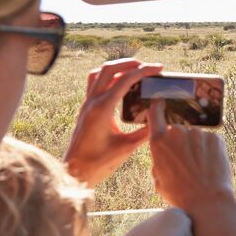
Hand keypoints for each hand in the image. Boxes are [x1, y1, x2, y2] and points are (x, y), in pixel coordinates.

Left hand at [63, 59, 163, 186]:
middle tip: (148, 66)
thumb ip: (145, 131)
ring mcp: (86, 104)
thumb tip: (160, 117)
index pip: (125, 79)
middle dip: (130, 63)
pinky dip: (107, 78)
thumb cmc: (99, 163)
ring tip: (134, 70)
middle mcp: (92, 102)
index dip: (144, 70)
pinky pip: (94, 84)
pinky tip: (119, 85)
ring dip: (116, 67)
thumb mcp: (127, 147)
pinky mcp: (85, 109)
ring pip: (98, 73)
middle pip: (109, 68)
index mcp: (102, 108)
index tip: (159, 69)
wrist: (75, 173)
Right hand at [148, 100, 235, 212]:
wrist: (207, 201)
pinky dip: (211, 150)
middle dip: (182, 143)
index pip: (156, 114)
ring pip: (196, 136)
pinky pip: (210, 140)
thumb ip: (158, 162)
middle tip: (187, 163)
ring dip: (197, 147)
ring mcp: (198, 133)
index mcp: (159, 142)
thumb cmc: (180, 195)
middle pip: (178, 131)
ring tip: (200, 168)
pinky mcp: (215, 137)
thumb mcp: (158, 181)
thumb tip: (162, 157)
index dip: (158, 107)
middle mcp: (177, 133)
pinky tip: (210, 165)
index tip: (160, 101)